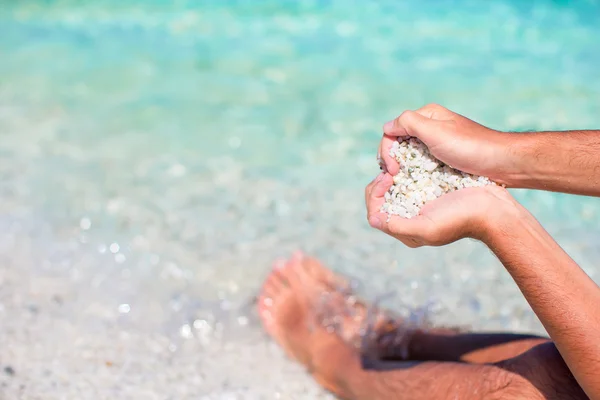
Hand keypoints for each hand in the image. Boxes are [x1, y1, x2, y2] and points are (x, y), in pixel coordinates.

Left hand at [365, 172, 517, 246]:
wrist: (491, 208)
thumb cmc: (460, 219)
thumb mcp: (427, 228)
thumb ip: (398, 226)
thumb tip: (374, 220)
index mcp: (407, 231)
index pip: (375, 215)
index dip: (375, 197)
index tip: (387, 180)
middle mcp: (410, 219)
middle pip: (381, 200)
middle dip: (379, 185)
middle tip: (390, 171)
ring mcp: (420, 204)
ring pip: (392, 189)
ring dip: (390, 176)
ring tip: (397, 166)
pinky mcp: (430, 190)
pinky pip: (407, 180)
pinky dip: (402, 171)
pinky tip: (407, 162)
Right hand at [378, 104, 513, 184]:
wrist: (502, 163)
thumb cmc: (470, 147)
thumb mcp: (435, 131)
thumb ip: (408, 124)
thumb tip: (386, 127)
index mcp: (426, 116)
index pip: (392, 132)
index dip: (386, 151)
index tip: (392, 170)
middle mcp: (429, 128)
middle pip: (398, 145)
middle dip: (391, 161)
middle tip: (393, 179)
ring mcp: (437, 145)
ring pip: (408, 157)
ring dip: (401, 170)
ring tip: (400, 184)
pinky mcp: (444, 159)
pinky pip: (421, 166)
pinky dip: (413, 175)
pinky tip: (413, 185)